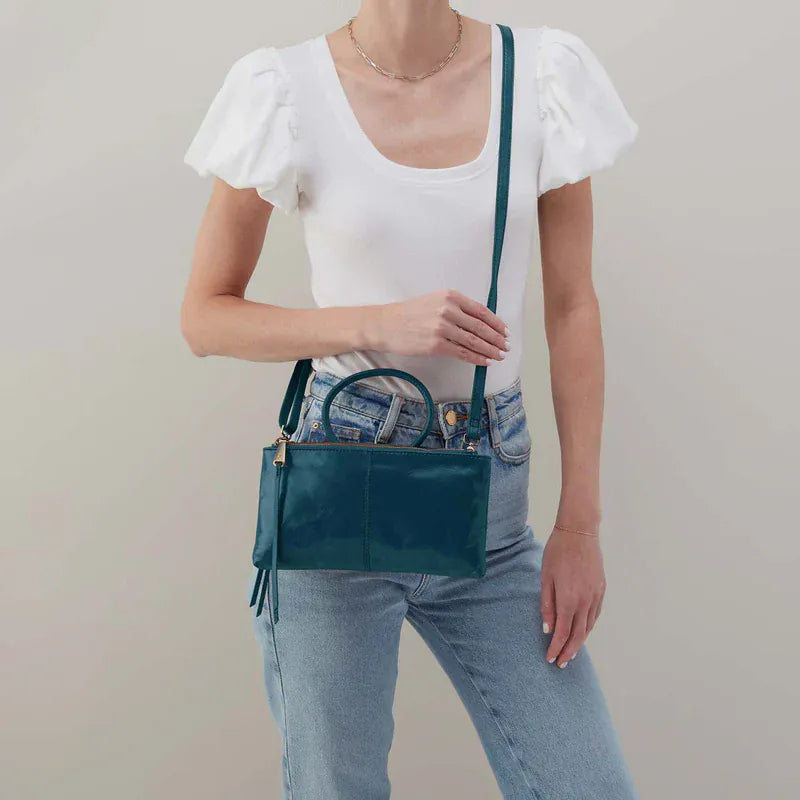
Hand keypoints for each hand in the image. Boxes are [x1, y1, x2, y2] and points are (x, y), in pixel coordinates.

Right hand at [371, 290, 509, 365]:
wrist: (386, 324)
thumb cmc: (409, 313)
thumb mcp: (434, 301)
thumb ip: (455, 307)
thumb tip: (478, 321)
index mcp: (450, 296)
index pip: (481, 311)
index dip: (496, 323)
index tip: (505, 331)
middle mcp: (448, 310)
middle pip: (480, 327)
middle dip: (496, 339)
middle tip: (506, 346)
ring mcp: (442, 327)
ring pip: (473, 341)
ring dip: (490, 350)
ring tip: (499, 356)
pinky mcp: (436, 344)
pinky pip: (462, 353)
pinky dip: (476, 358)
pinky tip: (485, 361)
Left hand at [540, 527, 605, 667]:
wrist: (579, 532)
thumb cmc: (557, 552)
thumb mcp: (545, 577)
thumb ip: (547, 604)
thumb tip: (548, 629)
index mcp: (569, 599)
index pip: (563, 632)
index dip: (556, 648)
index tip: (550, 659)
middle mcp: (585, 601)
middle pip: (579, 634)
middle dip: (569, 651)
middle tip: (562, 664)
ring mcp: (596, 595)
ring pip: (589, 626)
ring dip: (580, 641)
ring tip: (571, 652)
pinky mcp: (602, 589)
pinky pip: (596, 614)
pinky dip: (589, 626)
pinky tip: (583, 630)